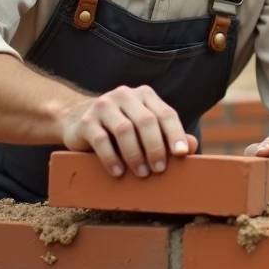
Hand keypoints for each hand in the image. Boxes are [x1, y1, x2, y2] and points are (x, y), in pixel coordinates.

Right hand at [60, 85, 197, 177]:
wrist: (75, 118)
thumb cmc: (118, 127)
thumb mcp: (143, 128)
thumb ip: (167, 135)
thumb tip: (192, 147)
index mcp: (145, 95)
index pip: (165, 113)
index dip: (176, 133)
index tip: (182, 154)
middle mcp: (125, 96)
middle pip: (146, 121)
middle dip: (156, 147)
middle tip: (160, 169)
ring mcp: (104, 106)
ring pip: (124, 130)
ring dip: (135, 155)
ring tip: (142, 173)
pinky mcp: (86, 121)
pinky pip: (101, 140)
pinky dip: (112, 159)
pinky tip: (119, 172)